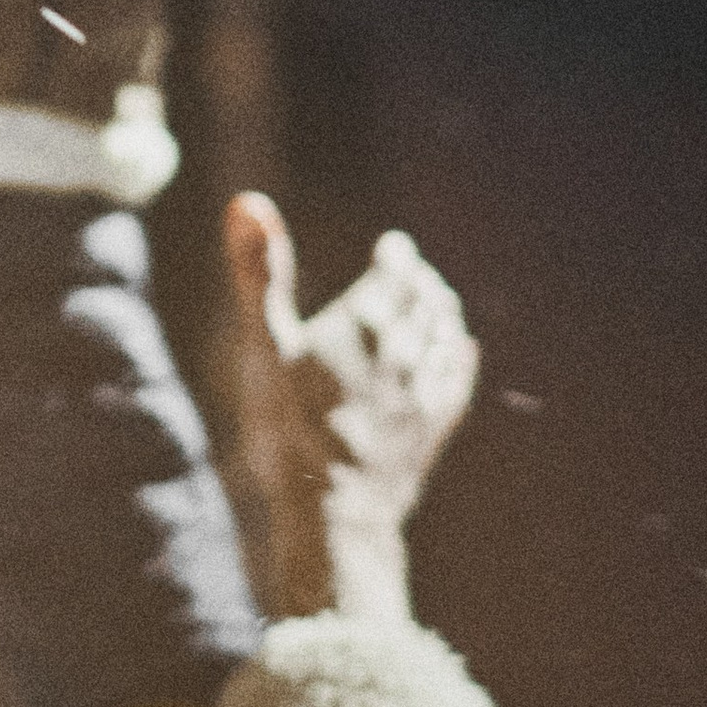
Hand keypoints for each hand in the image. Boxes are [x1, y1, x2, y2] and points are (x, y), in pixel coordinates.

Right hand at [223, 193, 476, 626]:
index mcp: (367, 321)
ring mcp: (424, 390)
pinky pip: (455, 381)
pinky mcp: (434, 426)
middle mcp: (405, 349)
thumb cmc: (291, 424)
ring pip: (443, 337)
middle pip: (425, 302)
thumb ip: (259, 271)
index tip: (394, 248)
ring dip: (441, 315)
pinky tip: (459, 351)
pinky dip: (458, 359)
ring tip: (435, 303)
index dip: (395, 257)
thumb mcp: (265, 342)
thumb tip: (247, 200)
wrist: (336, 505)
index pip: (394, 272)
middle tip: (415, 272)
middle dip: (420, 283)